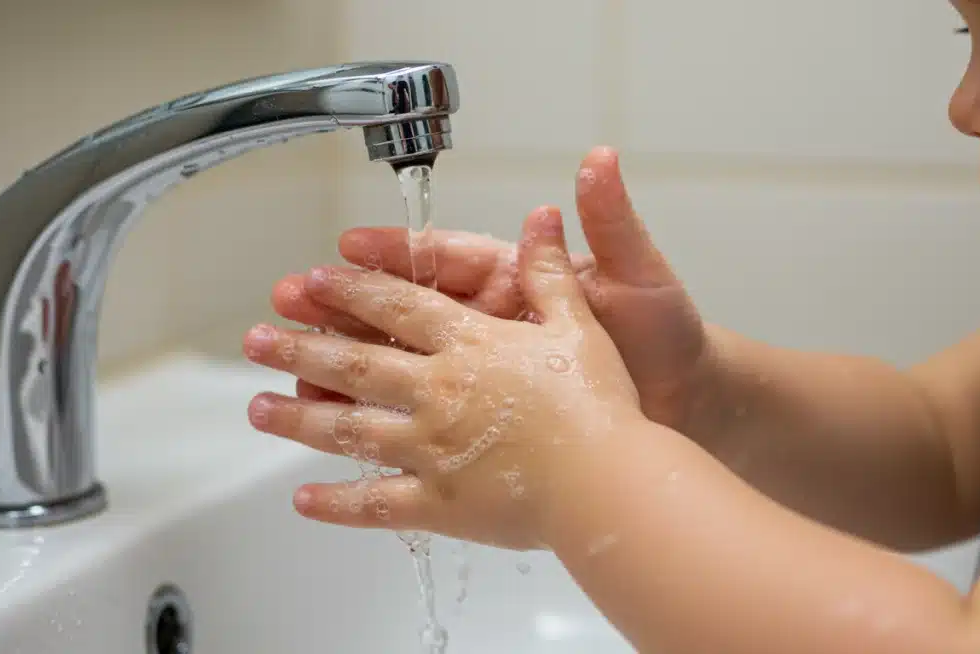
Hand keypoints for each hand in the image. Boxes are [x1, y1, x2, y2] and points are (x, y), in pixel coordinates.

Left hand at [244, 208, 643, 549]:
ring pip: (349, 428)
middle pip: (355, 363)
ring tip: (255, 409)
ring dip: (298, 416)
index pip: (399, 307)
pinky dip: (337, 504)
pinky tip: (302, 499)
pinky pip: (377, 504)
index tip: (314, 280)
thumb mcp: (579, 324)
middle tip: (253, 338)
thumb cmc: (600, 406)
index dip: (353, 290)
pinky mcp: (439, 503)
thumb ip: (550, 273)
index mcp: (470, 346)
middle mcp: (438, 392)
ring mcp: (431, 449)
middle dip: (300, 346)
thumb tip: (541, 218)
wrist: (608, 482)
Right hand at [272, 147, 708, 434]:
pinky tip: (335, 433)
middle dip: (344, 307)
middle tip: (290, 300)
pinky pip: (421, 424)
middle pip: (405, 313)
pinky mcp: (485, 425)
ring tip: (293, 371)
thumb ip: (609, 224)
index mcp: (519, 283)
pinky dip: (378, 427)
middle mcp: (492, 327)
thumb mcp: (638, 278)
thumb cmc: (666, 338)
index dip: (396, 253)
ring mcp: (484, 378)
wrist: (688, 406)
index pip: (446, 260)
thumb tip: (597, 161)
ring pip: (400, 369)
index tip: (347, 245)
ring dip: (346, 368)